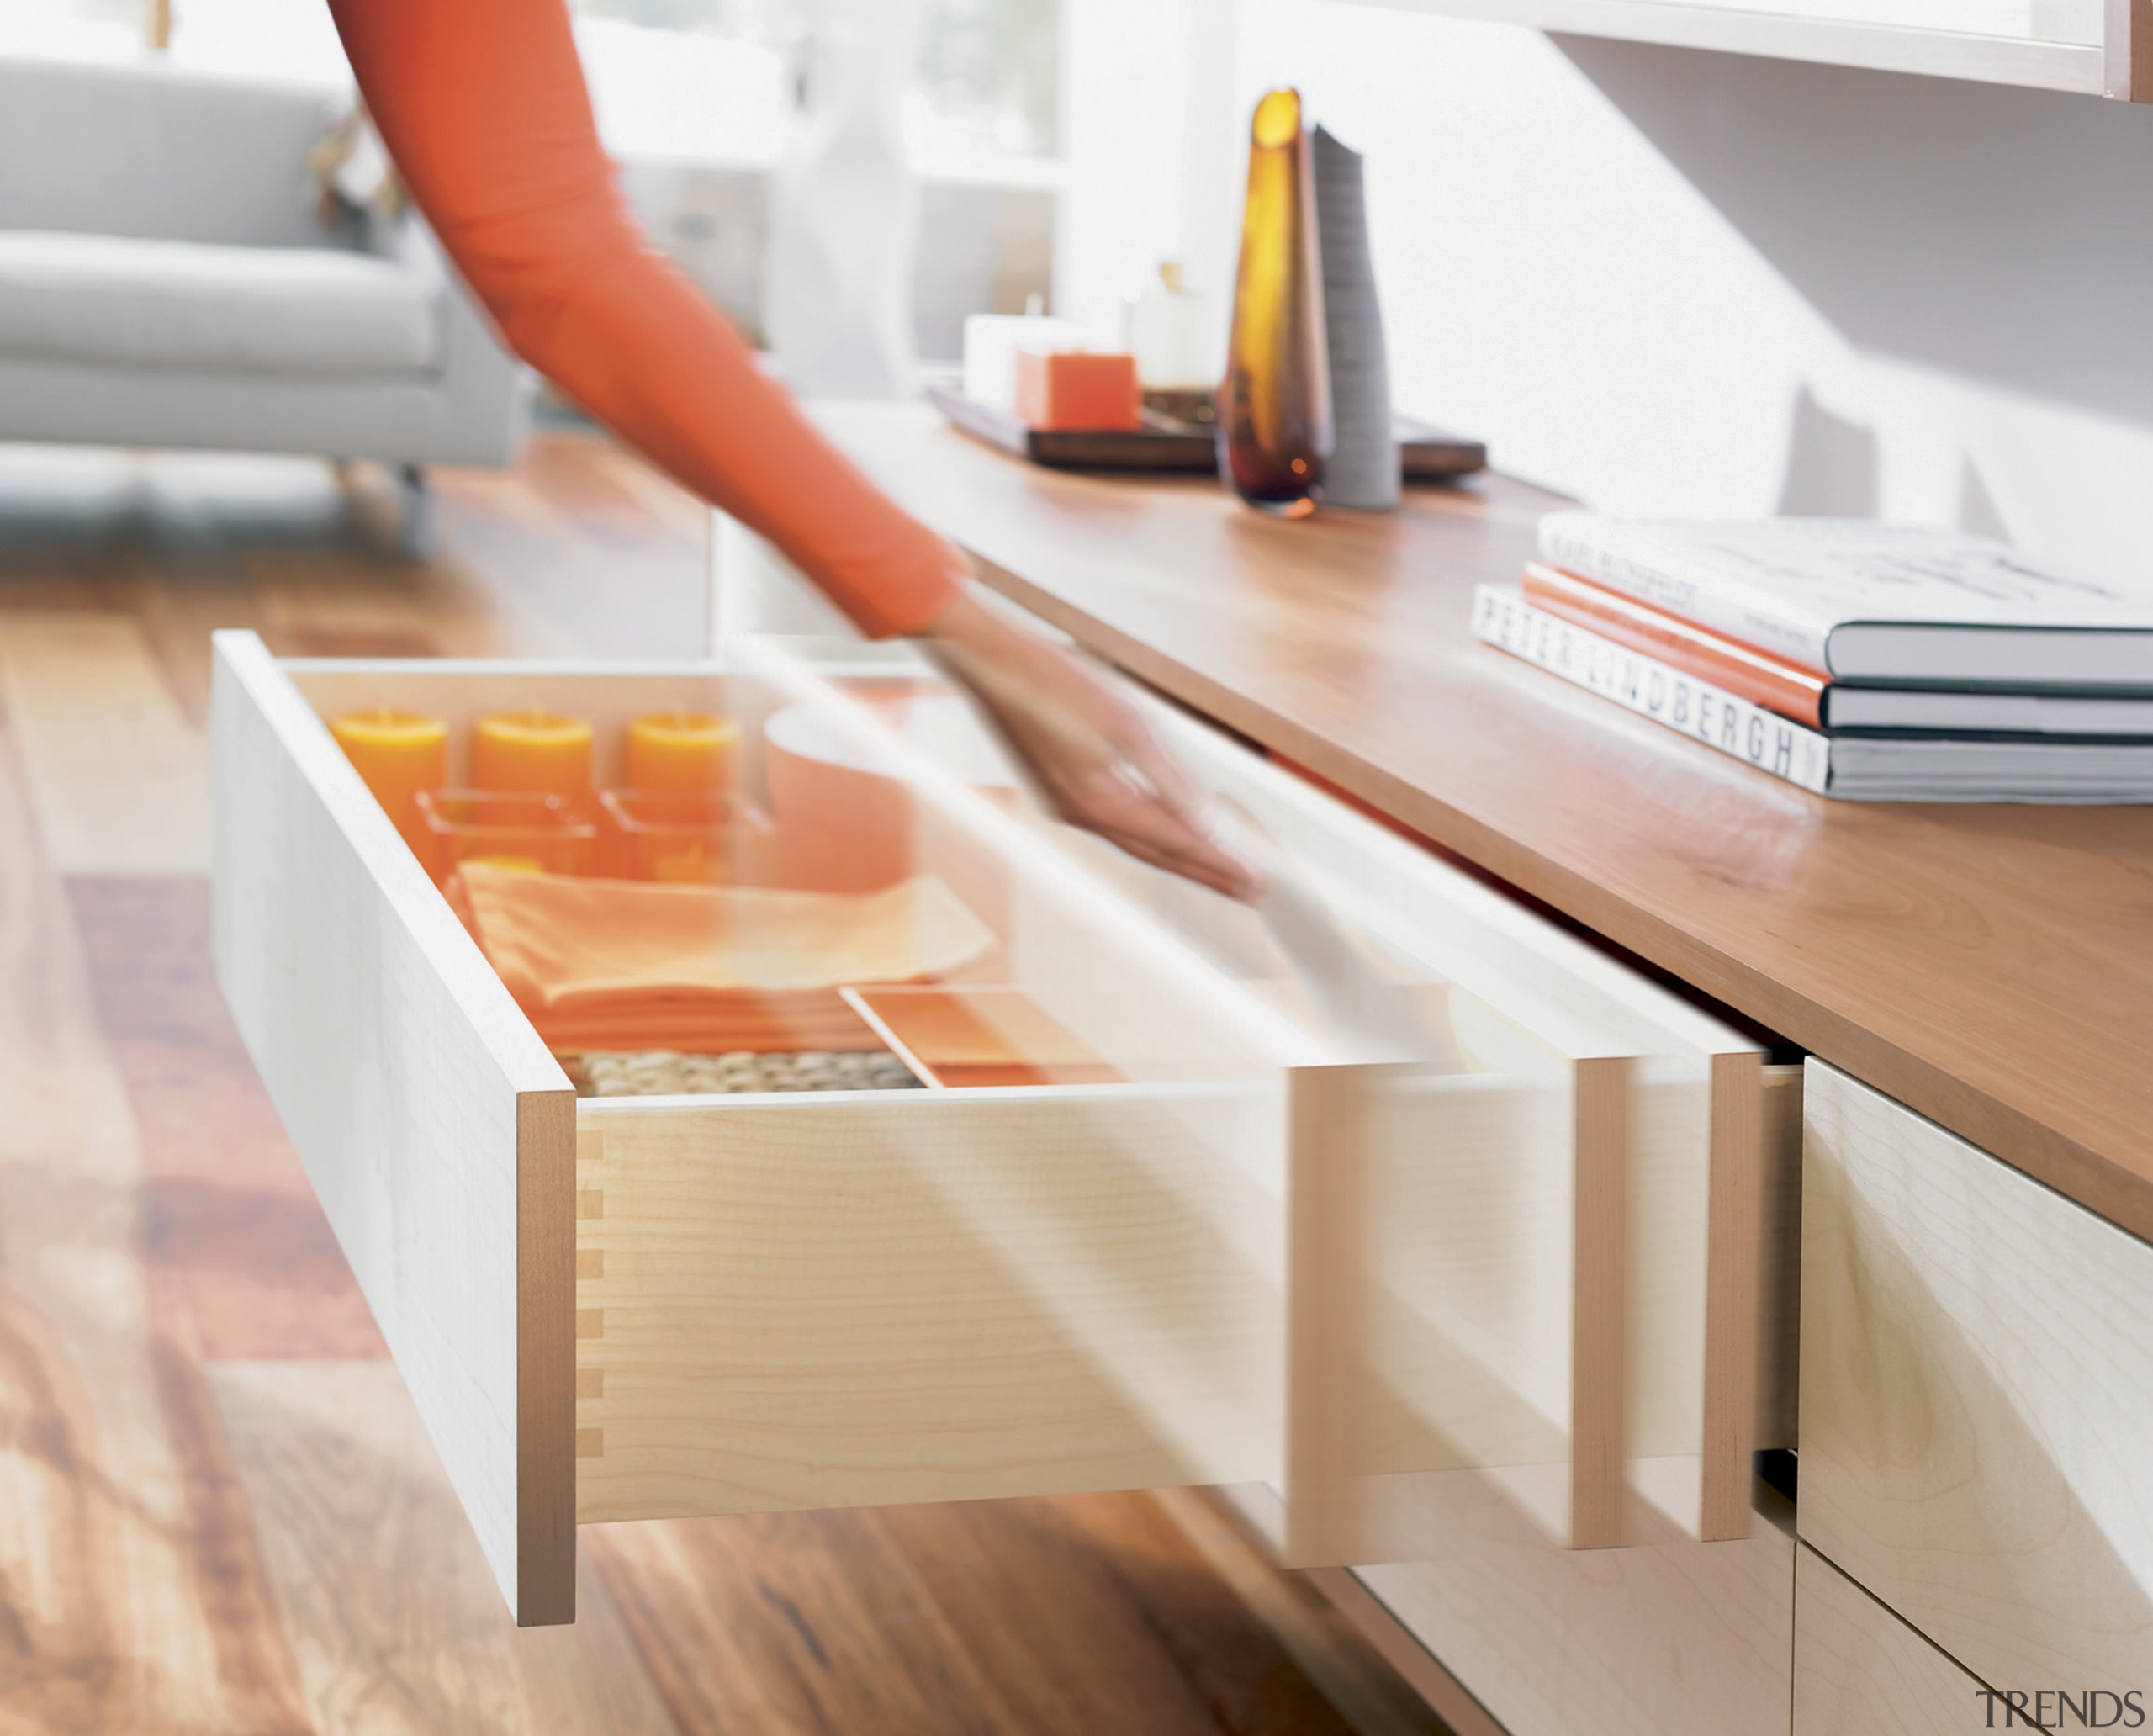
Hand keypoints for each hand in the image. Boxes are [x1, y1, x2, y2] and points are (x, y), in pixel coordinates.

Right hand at [922, 585, 1262, 900]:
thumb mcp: (1126, 723)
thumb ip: (1167, 777)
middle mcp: (1082, 814)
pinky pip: (1117, 826)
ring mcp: (1069, 806)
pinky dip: (1151, 835)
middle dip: (1207, 872)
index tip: (1256, 881)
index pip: (1175, 842)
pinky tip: (1169, 833)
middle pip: (1158, 853)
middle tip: (1250, 891)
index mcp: (1099, 801)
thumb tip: (1204, 821)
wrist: (993, 664)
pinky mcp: (1062, 792)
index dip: (1219, 863)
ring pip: (1137, 843)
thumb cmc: (1057, 682)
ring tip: (1221, 872)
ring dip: (1181, 858)